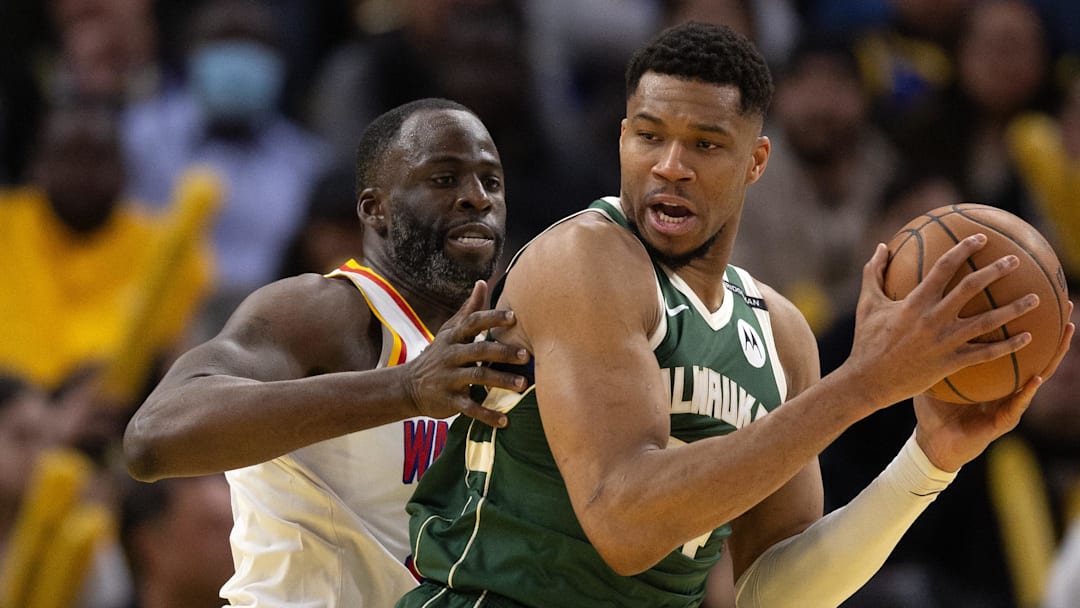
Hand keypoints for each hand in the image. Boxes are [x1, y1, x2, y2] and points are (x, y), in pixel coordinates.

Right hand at [403, 280, 529, 427]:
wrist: (408, 386)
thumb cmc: (438, 354)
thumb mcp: (449, 331)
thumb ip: (468, 310)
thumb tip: (482, 282)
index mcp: (453, 337)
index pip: (473, 323)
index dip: (492, 318)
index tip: (514, 316)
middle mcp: (450, 355)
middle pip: (478, 351)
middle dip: (503, 352)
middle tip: (526, 356)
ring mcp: (448, 378)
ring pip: (476, 378)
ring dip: (500, 381)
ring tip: (522, 385)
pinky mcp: (448, 400)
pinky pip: (469, 408)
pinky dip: (486, 415)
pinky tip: (504, 421)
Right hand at [844, 236, 1039, 410]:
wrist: (868, 380)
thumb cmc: (867, 340)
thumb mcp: (867, 304)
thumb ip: (874, 273)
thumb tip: (880, 248)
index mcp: (915, 301)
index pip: (944, 267)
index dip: (963, 249)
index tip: (981, 239)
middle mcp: (933, 318)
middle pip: (972, 288)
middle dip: (996, 271)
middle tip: (1015, 261)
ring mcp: (945, 341)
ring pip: (987, 321)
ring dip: (1014, 308)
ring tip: (1035, 298)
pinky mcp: (951, 362)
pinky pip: (986, 353)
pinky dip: (1008, 345)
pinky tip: (1026, 337)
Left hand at [914, 307, 1073, 471]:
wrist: (932, 443)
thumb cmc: (933, 406)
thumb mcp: (933, 369)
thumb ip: (933, 344)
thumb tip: (920, 310)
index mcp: (991, 369)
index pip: (1013, 339)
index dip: (1026, 318)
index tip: (1036, 290)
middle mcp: (1006, 383)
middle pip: (1034, 351)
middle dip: (1051, 328)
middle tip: (1065, 302)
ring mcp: (1008, 402)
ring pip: (1038, 375)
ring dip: (1053, 355)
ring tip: (1065, 332)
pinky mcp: (1001, 423)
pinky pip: (1016, 406)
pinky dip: (1025, 393)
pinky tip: (1035, 379)